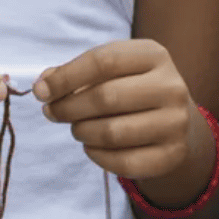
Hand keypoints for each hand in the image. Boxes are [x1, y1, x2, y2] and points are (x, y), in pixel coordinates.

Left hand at [37, 39, 196, 181]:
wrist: (177, 123)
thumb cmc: (132, 91)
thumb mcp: (111, 71)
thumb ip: (75, 74)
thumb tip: (44, 87)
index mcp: (154, 56)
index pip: (104, 61)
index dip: (65, 77)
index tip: (41, 91)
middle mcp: (171, 86)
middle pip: (105, 97)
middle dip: (68, 108)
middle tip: (52, 113)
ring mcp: (176, 122)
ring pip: (111, 133)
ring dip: (81, 132)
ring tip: (78, 128)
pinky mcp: (172, 154)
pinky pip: (122, 162)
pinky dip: (97, 156)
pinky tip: (94, 146)